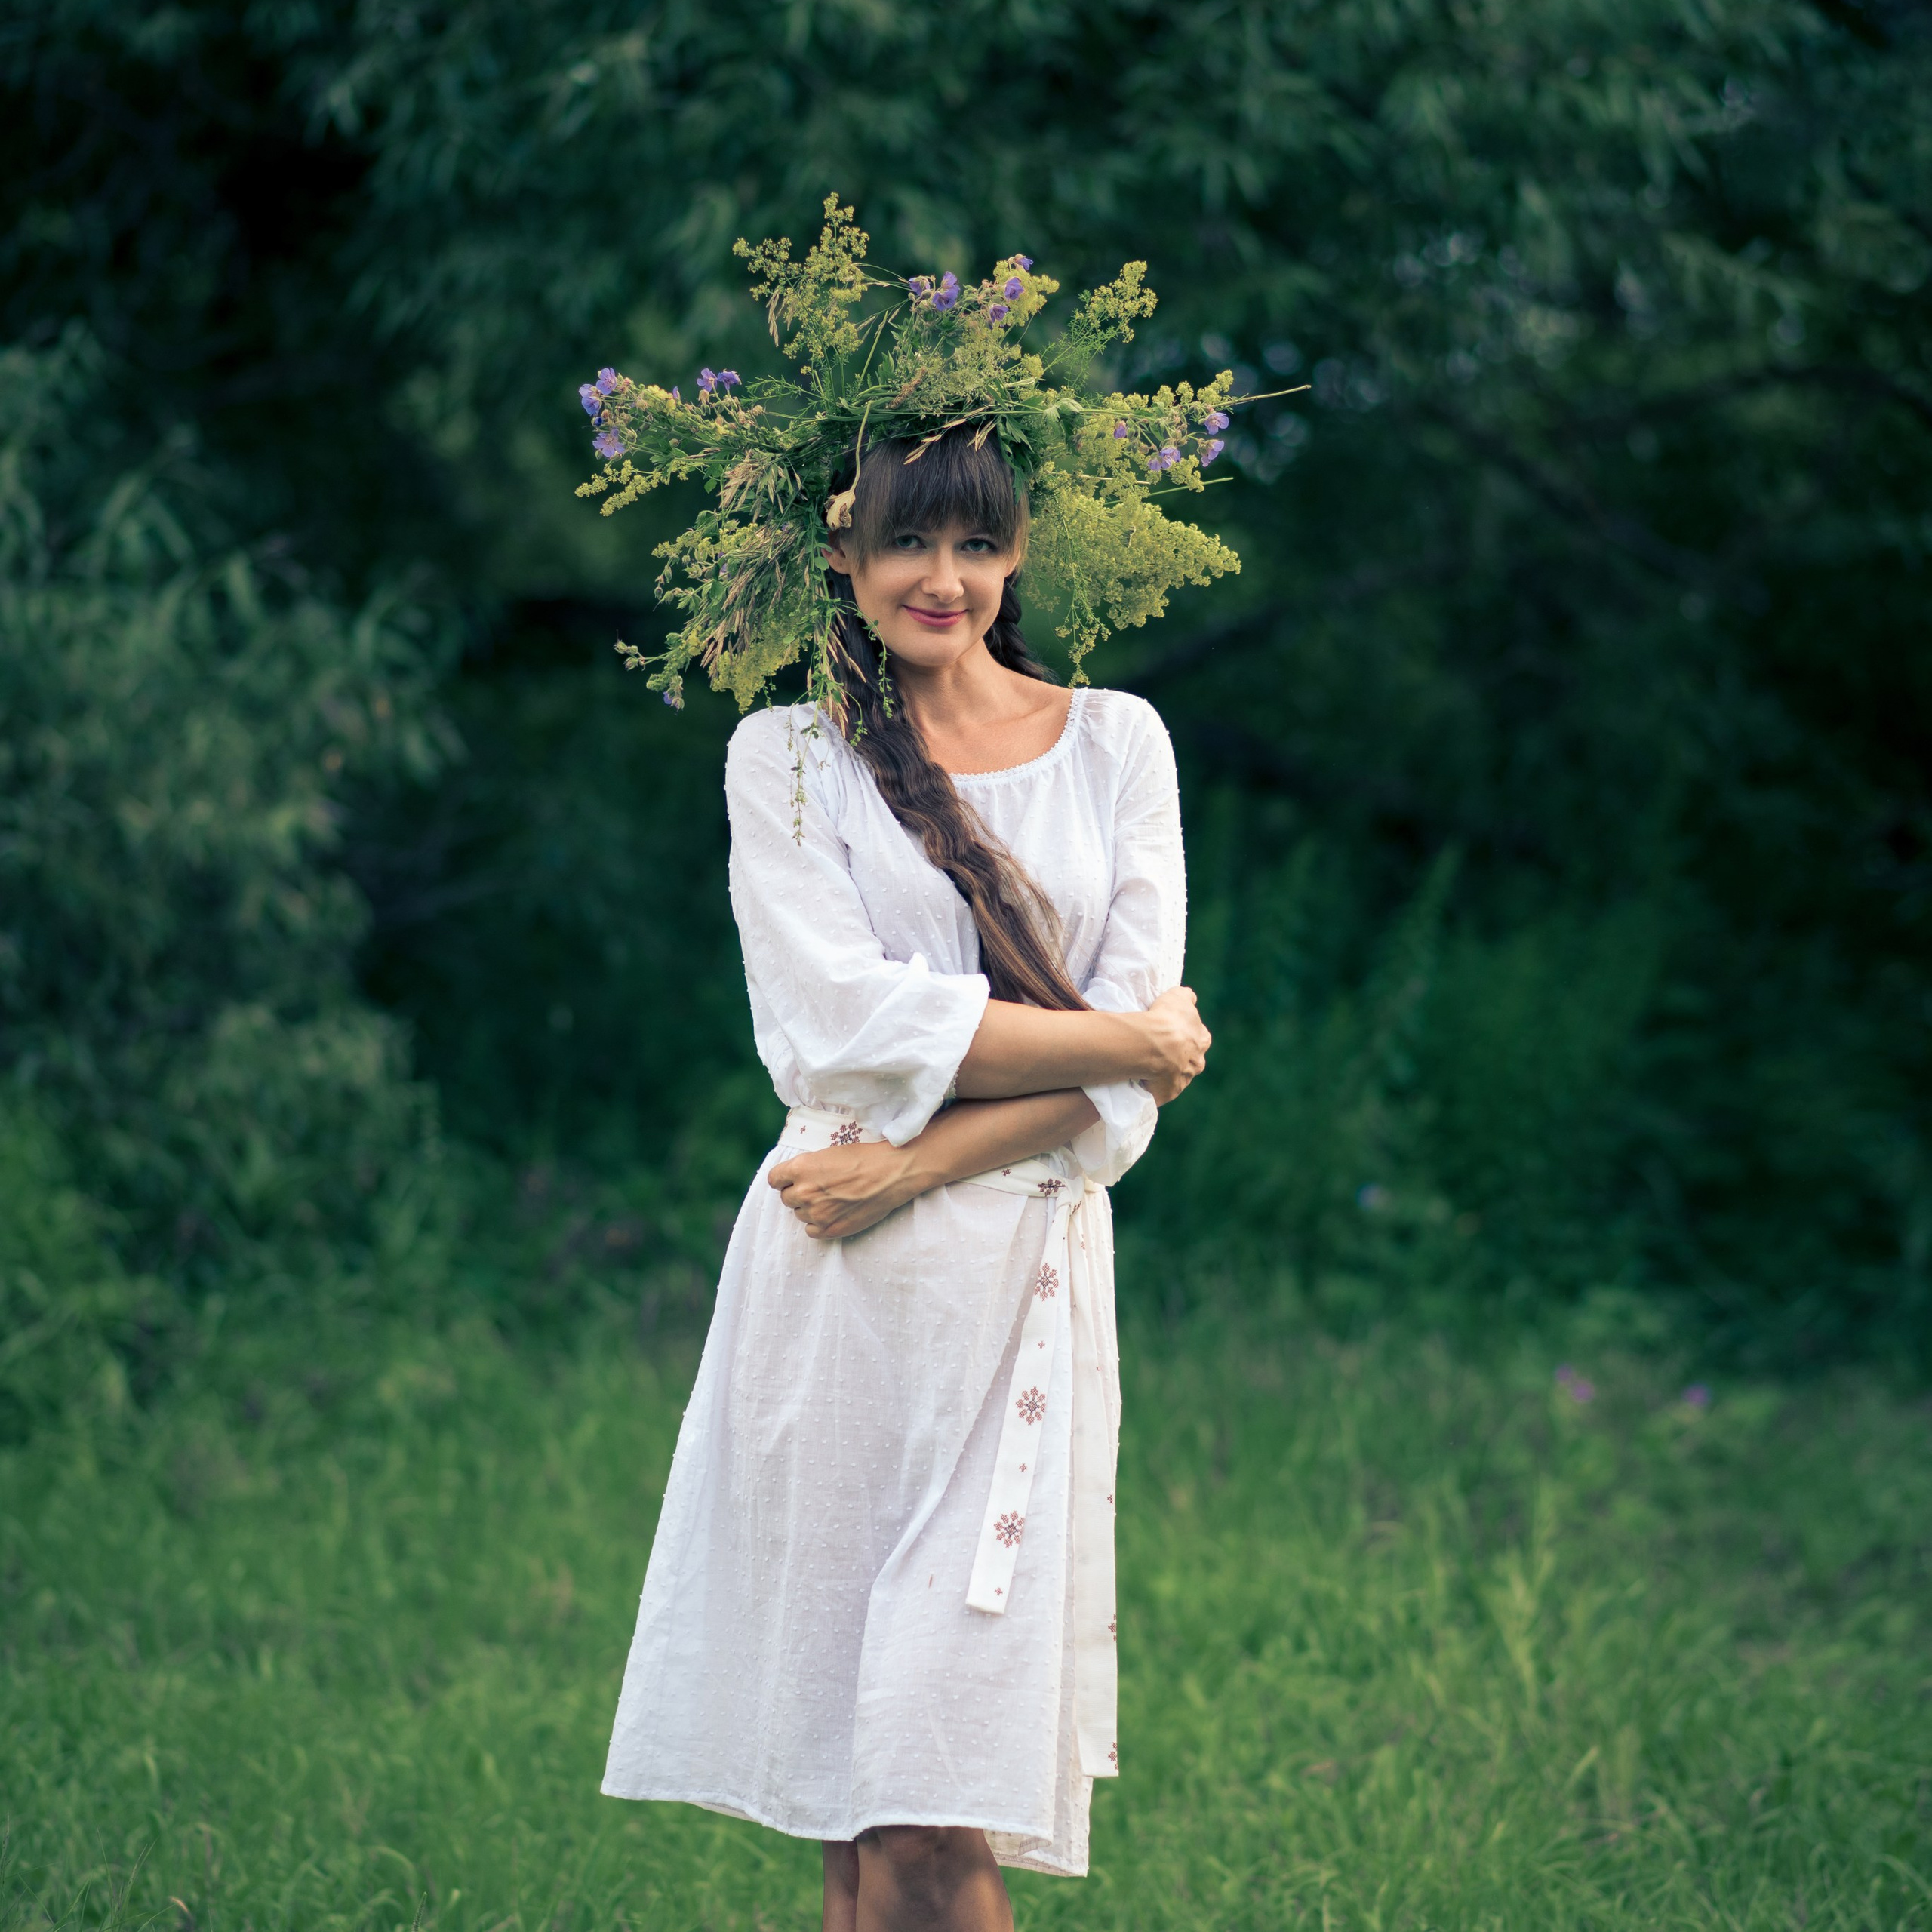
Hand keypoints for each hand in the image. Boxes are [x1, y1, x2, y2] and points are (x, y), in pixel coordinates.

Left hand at [767, 1139, 923, 1240]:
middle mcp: (804, 1191)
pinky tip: (834, 1213)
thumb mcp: (828, 1153)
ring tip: (832, 1199)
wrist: (891, 1173)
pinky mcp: (830, 1229)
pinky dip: (819, 1224)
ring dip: (810, 1209)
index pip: (774, 1179)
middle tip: (818, 1189)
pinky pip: (811, 1231)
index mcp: (801, 1168)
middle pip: (786, 1199)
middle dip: (798, 1194)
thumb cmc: (864, 1158)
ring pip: (799, 1215)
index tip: (792, 1180)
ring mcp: (817, 1213)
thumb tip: (797, 1177)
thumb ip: (807, 1167)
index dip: (783, 1179)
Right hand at [1138, 985, 1210, 1104]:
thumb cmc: (1167, 1018)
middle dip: (1177, 1058)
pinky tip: (1140, 1080)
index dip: (1184, 1035)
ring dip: (1164, 1073)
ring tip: (1145, 1066)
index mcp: (1202, 1040)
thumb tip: (1190, 998)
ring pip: (1175, 1077)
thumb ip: (1186, 997)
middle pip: (1188, 1061)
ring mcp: (1183, 1080)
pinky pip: (1160, 1091)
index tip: (1171, 1033)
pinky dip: (1153, 1087)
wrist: (1154, 1044)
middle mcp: (1197, 1063)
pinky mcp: (1168, 1093)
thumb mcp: (1179, 996)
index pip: (1197, 1038)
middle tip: (1157, 1050)